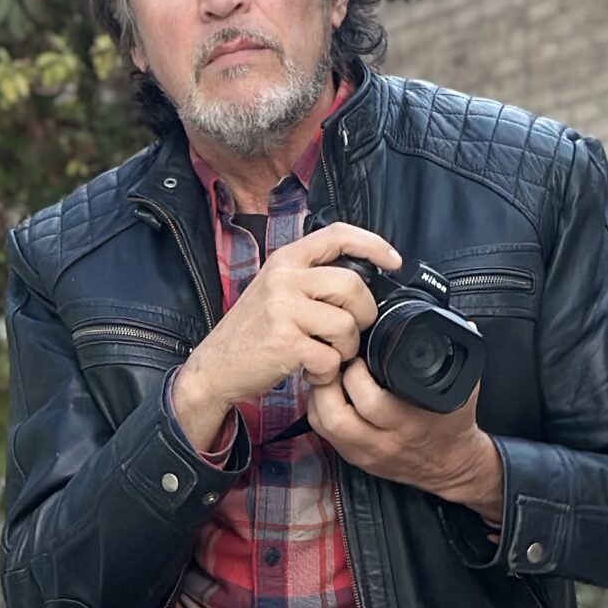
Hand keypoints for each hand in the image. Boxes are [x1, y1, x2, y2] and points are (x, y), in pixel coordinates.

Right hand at [171, 223, 402, 451]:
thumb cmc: (250, 333)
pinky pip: (330, 357)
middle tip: (351, 332)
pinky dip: (327, 372)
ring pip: (346, 325)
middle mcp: (284, 278)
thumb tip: (358, 284)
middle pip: (352, 285)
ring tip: (326, 355)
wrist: (214, 367)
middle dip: (363, 314)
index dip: (373, 245)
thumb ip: (309, 279)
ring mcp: (283, 309)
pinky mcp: (285, 343)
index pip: (338, 235)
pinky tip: (311, 372)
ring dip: (345, 349)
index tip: (393, 261)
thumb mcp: (274, 290)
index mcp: (285, 260)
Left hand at [303, 358, 503, 521]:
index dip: (356, 372)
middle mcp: (383, 441)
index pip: (370, 401)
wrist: (451, 466)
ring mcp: (365, 452)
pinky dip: (319, 409)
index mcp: (409, 423)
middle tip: (335, 361)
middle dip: (329, 381)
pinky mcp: (355, 458)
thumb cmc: (453, 425)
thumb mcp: (463, 390)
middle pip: (336, 415)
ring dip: (320, 394)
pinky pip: (324, 433)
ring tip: (329, 373)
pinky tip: (327, 392)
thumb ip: (458, 357)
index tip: (358, 353)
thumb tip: (462, 322)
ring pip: (325, 424)